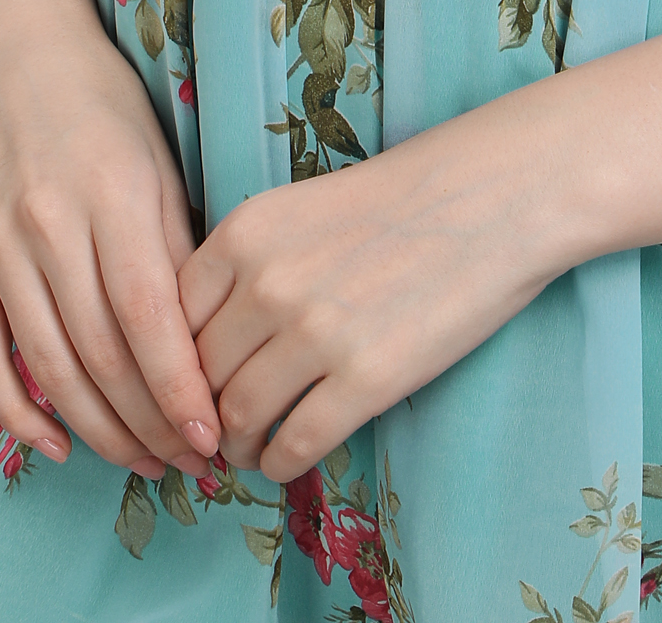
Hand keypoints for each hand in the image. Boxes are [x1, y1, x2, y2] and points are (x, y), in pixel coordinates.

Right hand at [0, 0, 220, 476]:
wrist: (14, 59)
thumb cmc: (106, 108)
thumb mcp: (160, 162)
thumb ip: (177, 250)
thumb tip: (206, 347)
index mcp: (111, 193)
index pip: (148, 317)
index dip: (180, 389)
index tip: (214, 439)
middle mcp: (48, 224)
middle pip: (101, 355)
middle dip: (152, 424)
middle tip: (194, 462)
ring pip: (50, 367)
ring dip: (100, 430)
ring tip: (145, 462)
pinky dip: (19, 413)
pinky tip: (59, 445)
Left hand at [177, 113, 563, 482]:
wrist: (492, 196)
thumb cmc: (401, 198)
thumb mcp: (301, 210)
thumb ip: (248, 266)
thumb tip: (208, 344)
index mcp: (245, 232)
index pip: (169, 319)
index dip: (171, 364)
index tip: (186, 387)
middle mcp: (268, 283)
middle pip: (199, 375)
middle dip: (200, 413)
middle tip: (212, 433)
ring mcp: (316, 333)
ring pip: (237, 418)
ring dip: (236, 447)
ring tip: (247, 452)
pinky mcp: (367, 379)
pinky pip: (294, 445)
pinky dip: (279, 464)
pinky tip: (286, 460)